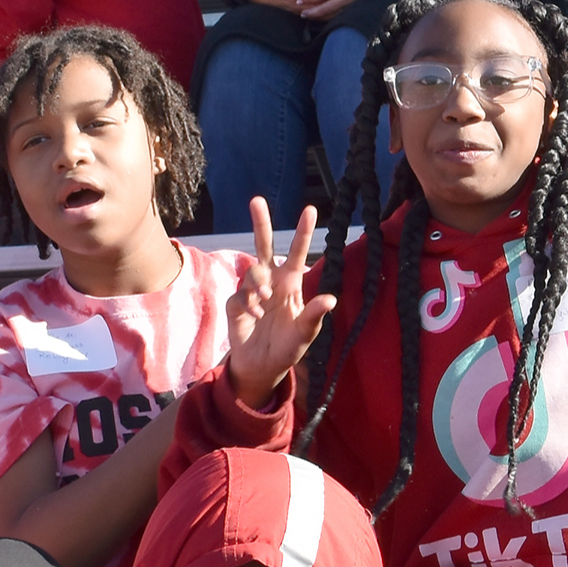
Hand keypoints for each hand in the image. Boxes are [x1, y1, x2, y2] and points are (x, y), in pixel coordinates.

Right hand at [224, 199, 334, 409]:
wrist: (263, 366)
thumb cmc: (288, 348)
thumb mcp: (305, 335)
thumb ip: (314, 316)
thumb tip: (331, 299)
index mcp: (291, 284)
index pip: (296, 253)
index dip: (303, 232)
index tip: (310, 209)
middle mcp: (271, 283)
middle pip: (264, 246)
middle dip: (261, 223)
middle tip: (257, 200)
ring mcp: (252, 292)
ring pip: (252, 271)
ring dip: (258, 284)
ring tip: (265, 302)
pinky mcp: (236, 303)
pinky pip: (240, 295)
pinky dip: (249, 305)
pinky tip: (256, 317)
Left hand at [298, 0, 375, 20]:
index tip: (299, 0)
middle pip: (326, 6)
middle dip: (313, 11)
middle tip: (303, 14)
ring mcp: (352, 1)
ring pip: (334, 11)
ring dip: (322, 15)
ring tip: (313, 17)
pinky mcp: (357, 3)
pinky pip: (343, 12)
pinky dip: (333, 15)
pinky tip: (328, 16)